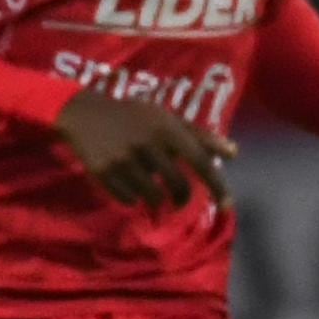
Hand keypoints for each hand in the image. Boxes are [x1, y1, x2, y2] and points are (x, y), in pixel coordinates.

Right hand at [53, 90, 233, 210]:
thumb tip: (234, 153)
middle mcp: (147, 143)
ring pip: (153, 196)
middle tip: (179, 198)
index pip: (201, 162)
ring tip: (150, 186)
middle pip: (178, 186)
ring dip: (156, 198)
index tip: (227, 205)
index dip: (217, 186)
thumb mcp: (167, 119)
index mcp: (166, 128)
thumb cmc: (135, 117)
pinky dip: (133, 197)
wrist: (84, 113)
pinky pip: (129, 200)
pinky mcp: (103, 172)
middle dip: (182, 197)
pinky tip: (128, 182)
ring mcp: (123, 159)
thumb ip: (201, 136)